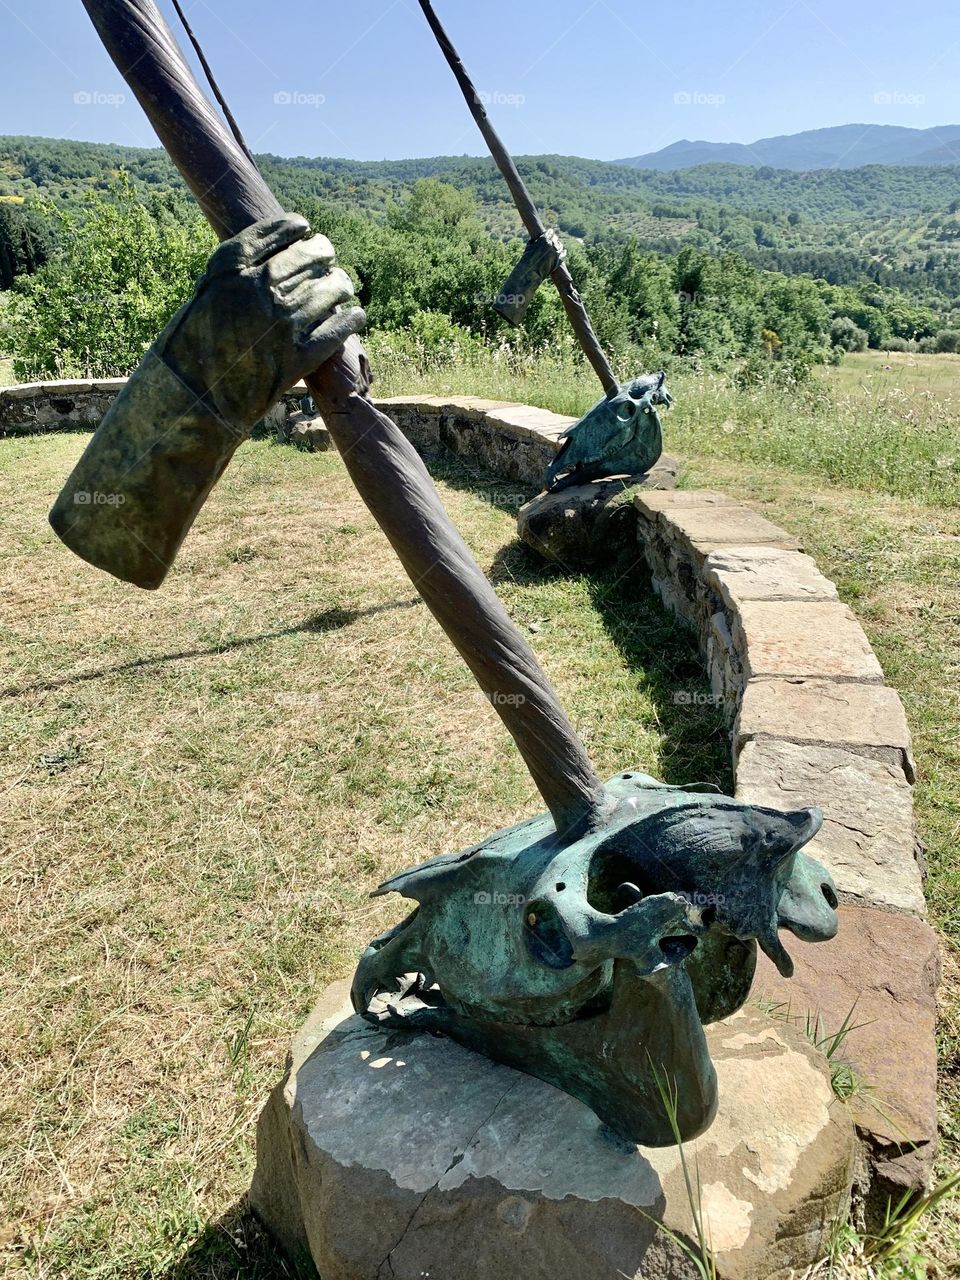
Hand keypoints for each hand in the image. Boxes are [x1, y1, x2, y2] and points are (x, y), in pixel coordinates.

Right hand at [159, 213, 364, 430]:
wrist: (195, 393)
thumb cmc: (194, 341)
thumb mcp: (206, 291)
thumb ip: (236, 268)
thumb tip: (276, 253)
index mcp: (233, 266)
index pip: (277, 231)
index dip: (296, 227)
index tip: (304, 228)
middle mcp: (261, 287)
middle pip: (309, 256)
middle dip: (323, 253)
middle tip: (329, 258)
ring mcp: (284, 320)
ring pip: (329, 289)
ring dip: (340, 284)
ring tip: (343, 286)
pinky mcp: (301, 354)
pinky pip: (338, 328)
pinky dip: (352, 319)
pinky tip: (356, 315)